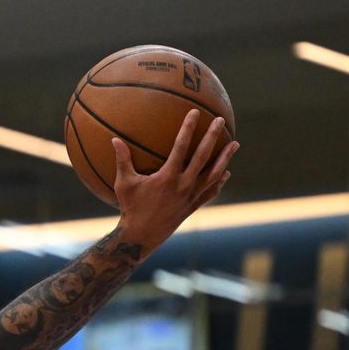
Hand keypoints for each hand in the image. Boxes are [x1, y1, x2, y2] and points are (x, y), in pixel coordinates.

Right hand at [113, 109, 238, 247]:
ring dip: (225, 158)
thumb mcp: (124, 183)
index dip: (188, 128)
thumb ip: (122, 160)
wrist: (142, 236)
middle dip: (212, 136)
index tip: (194, 113)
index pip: (181, 146)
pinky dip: (219, 182)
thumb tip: (114, 139)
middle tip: (220, 120)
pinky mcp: (193, 206)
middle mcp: (184, 185)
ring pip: (214, 174)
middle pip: (203, 156)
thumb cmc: (130, 208)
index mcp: (168, 176)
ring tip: (234, 144)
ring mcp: (191, 196)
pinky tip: (225, 173)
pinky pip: (210, 191)